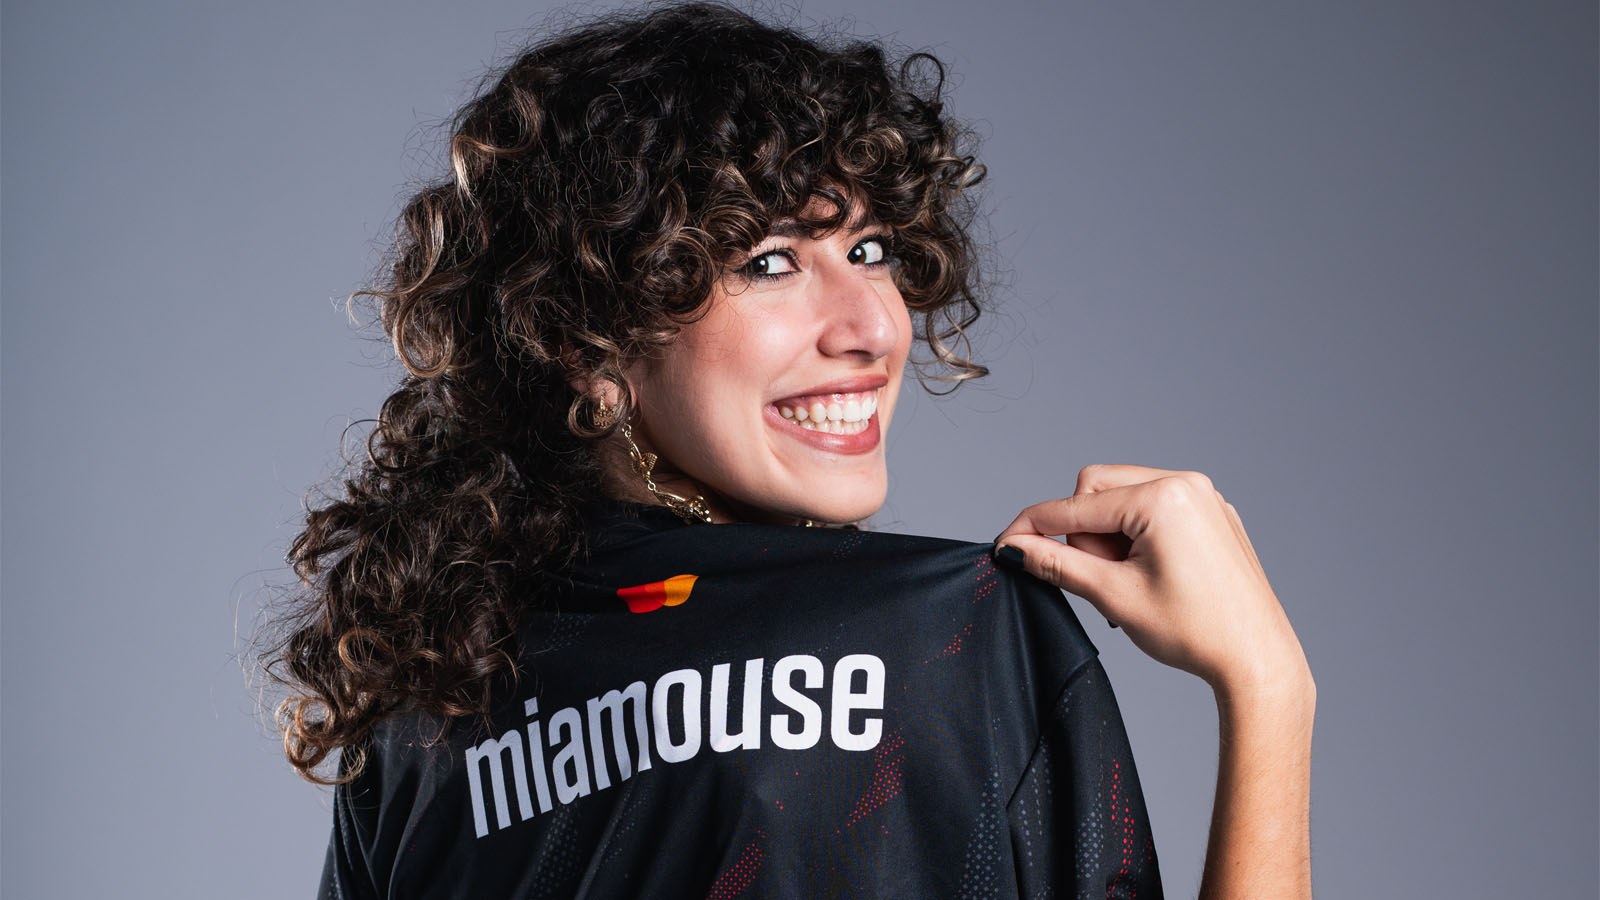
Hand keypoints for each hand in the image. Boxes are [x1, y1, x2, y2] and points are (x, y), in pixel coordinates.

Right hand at [994, 464, 1308, 692]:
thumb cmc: (1196, 631)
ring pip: (1124, 497)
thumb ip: (1058, 563)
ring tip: (1126, 581)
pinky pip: (1155, 506)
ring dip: (1109, 535)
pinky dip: (1136, 534)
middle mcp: (1186, 484)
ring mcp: (1204, 496)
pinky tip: (1148, 573)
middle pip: (1097, 489)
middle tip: (1098, 579)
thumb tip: (1016, 548)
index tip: (1006, 544)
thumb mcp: (1114, 595)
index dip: (1034, 526)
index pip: (1075, 505)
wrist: (1257, 658)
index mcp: (1162, 498)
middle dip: (1085, 533)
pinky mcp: (1213, 513)